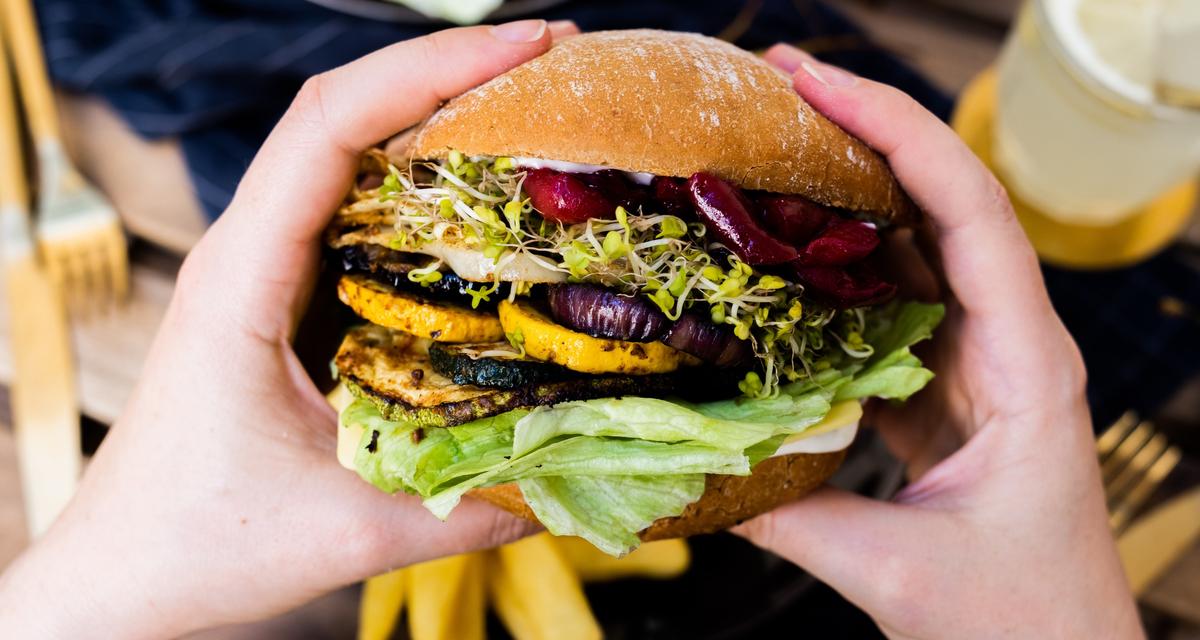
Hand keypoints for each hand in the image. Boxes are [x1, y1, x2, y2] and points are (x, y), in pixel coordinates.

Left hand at [0, 20, 577, 639]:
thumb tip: (582, 480)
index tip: (528, 49)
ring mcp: (268, 267)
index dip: (430, 69)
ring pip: (355, 154)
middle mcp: (252, 250)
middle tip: (560, 64)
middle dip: (454, 71)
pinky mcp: (290, 294)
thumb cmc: (202, 541)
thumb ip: (467, 507)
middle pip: (348, 114)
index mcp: (244, 276)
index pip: (330, 125)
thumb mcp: (347, 531)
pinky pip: (362, 210)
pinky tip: (491, 193)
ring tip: (540, 104)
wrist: (125, 572)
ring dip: (442, 115)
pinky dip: (429, 181)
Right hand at [736, 44, 1141, 639]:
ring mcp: (978, 364)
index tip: (816, 87)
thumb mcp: (897, 572)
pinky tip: (782, 253)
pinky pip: (892, 304)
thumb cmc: (1020, 622)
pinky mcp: (945, 390)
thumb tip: (688, 473)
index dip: (896, 135)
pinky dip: (837, 266)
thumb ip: (790, 516)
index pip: (969, 213)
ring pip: (917, 247)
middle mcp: (1010, 345)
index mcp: (1026, 367)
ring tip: (769, 148)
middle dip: (864, 133)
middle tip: (775, 87)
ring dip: (849, 191)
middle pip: (943, 204)